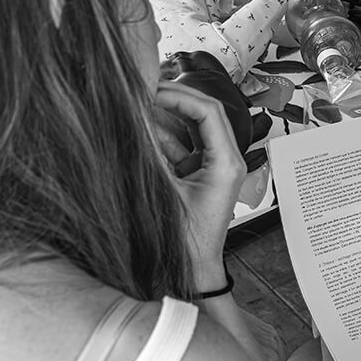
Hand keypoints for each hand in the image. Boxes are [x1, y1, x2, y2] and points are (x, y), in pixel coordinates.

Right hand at [153, 80, 245, 288]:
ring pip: (191, 128)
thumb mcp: (163, 194)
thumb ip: (149, 155)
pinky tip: (140, 130)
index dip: (179, 95)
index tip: (151, 88)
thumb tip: (133, 121)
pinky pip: (183, 145)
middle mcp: (226, 162)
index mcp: (227, 164)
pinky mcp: (200, 174)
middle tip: (143, 88)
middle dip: (173, 98)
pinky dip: (162, 136)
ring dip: (165, 116)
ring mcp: (214, 167)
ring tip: (137, 105)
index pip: (208, 112)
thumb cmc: (185, 244)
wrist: (192, 272)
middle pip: (204, 113)